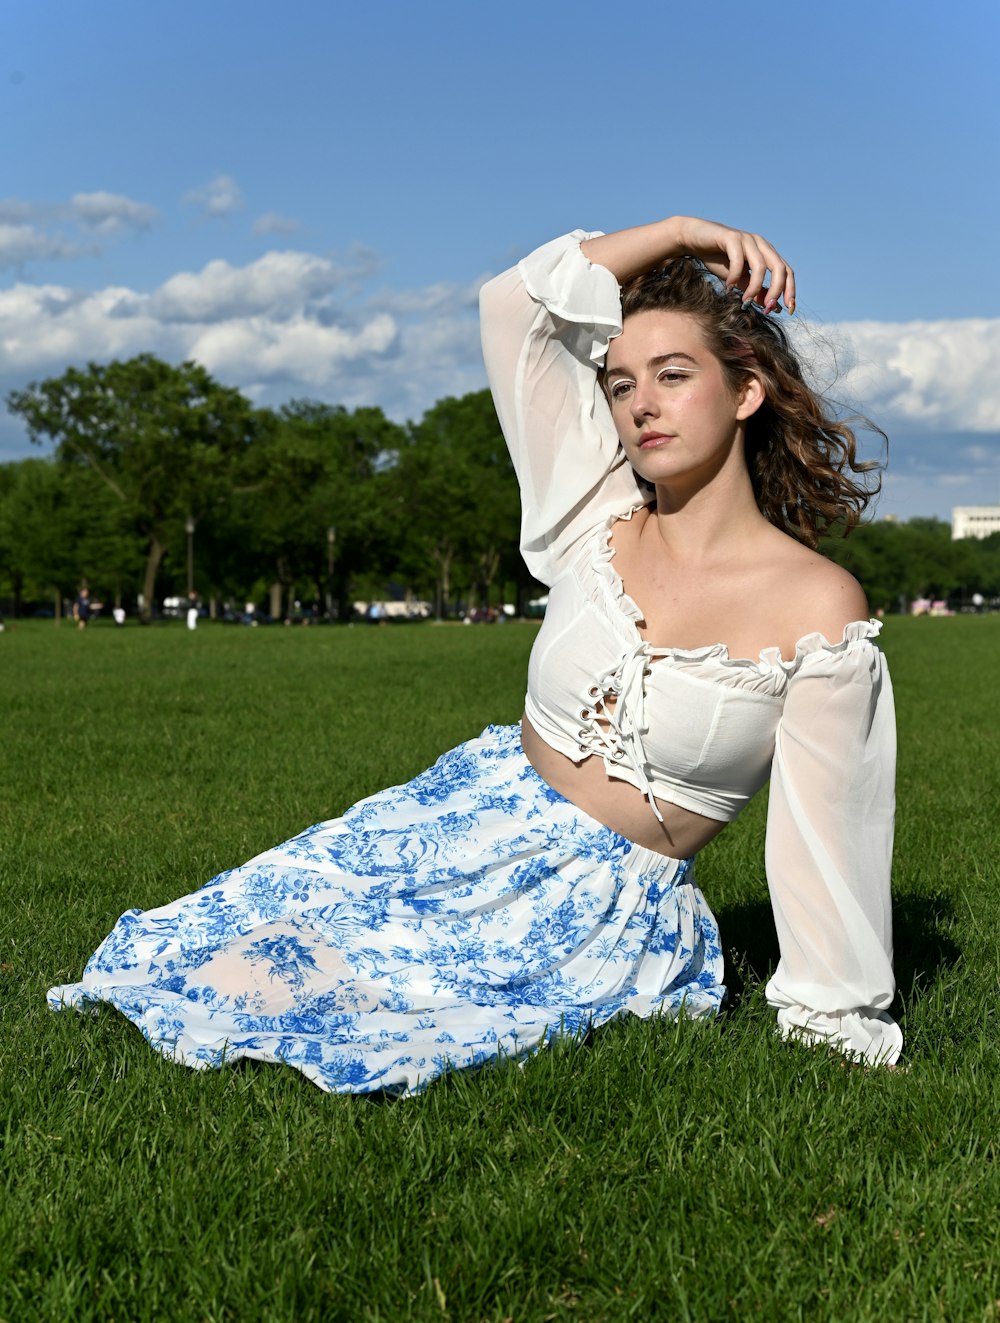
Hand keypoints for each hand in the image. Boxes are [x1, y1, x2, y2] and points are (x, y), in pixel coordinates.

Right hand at [671, 216, 795, 312]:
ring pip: (761, 265)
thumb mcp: (738, 279)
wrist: (693, 240)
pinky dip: (735, 276)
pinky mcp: (731, 238)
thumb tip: (769, 306)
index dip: (790, 290)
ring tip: (745, 302)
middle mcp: (760, 244)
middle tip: (767, 308)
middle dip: (776, 290)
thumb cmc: (716, 259)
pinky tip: (728, 288)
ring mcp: (747, 239)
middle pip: (779, 268)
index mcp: (766, 253)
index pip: (786, 271)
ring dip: (755, 287)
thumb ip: (754, 290)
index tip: (789, 309)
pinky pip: (739, 260)